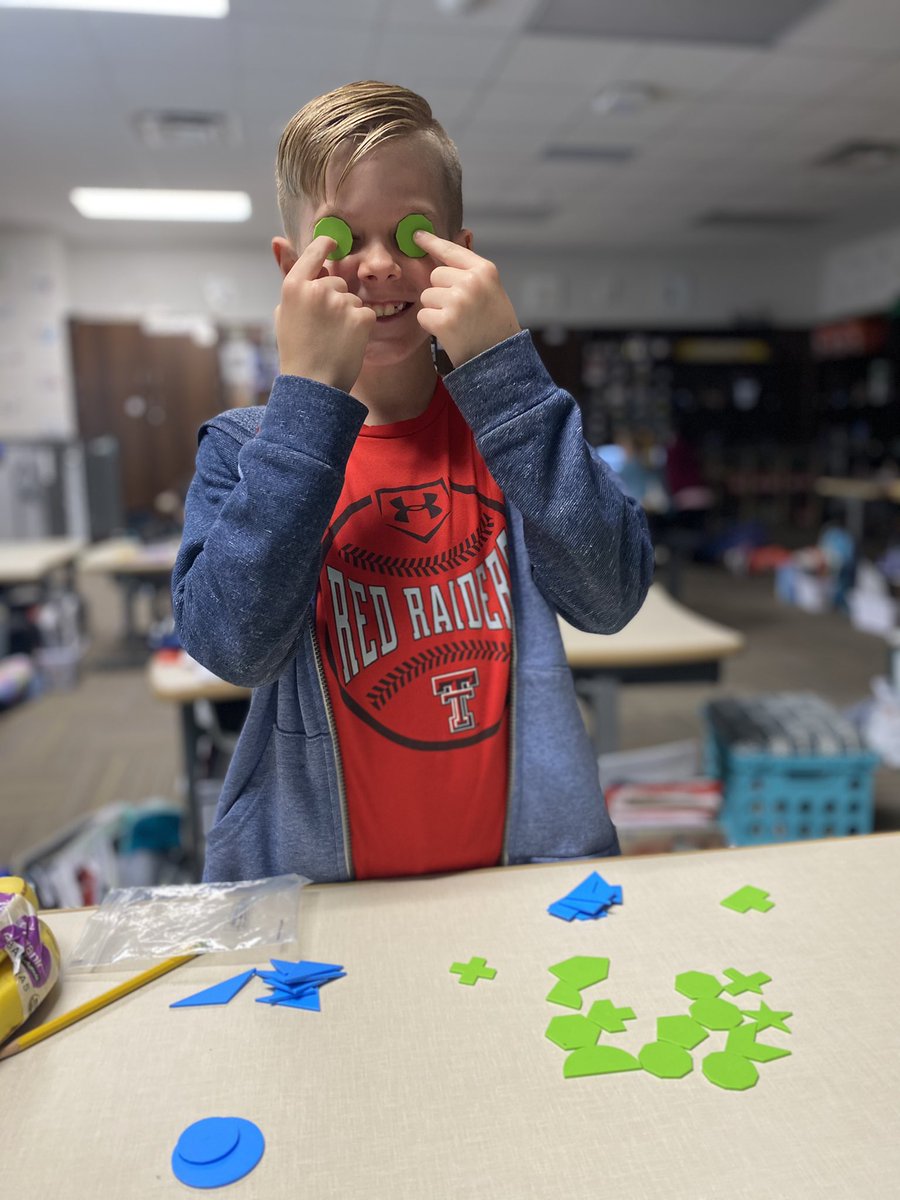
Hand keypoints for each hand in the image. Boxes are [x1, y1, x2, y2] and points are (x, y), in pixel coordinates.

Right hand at [274, 235, 375, 391]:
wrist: (312, 386)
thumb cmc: (296, 351)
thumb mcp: (283, 311)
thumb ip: (287, 276)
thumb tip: (278, 239)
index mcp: (294, 286)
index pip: (315, 251)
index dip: (326, 245)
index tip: (333, 244)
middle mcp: (317, 289)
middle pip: (337, 282)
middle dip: (335, 299)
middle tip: (323, 328)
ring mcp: (341, 303)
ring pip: (353, 299)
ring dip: (348, 314)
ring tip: (334, 339)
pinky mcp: (361, 317)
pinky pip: (367, 313)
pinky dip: (361, 327)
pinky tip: (348, 343)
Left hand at [414, 231, 520, 367]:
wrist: (500, 359)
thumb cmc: (495, 325)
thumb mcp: (491, 290)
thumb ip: (471, 269)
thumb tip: (454, 240)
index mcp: (485, 270)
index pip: (451, 250)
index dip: (432, 242)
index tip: (416, 234)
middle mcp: (471, 282)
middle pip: (436, 275)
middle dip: (441, 291)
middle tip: (461, 311)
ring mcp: (457, 301)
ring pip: (427, 295)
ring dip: (436, 309)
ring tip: (457, 322)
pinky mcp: (444, 321)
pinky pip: (423, 315)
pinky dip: (431, 325)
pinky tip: (449, 333)